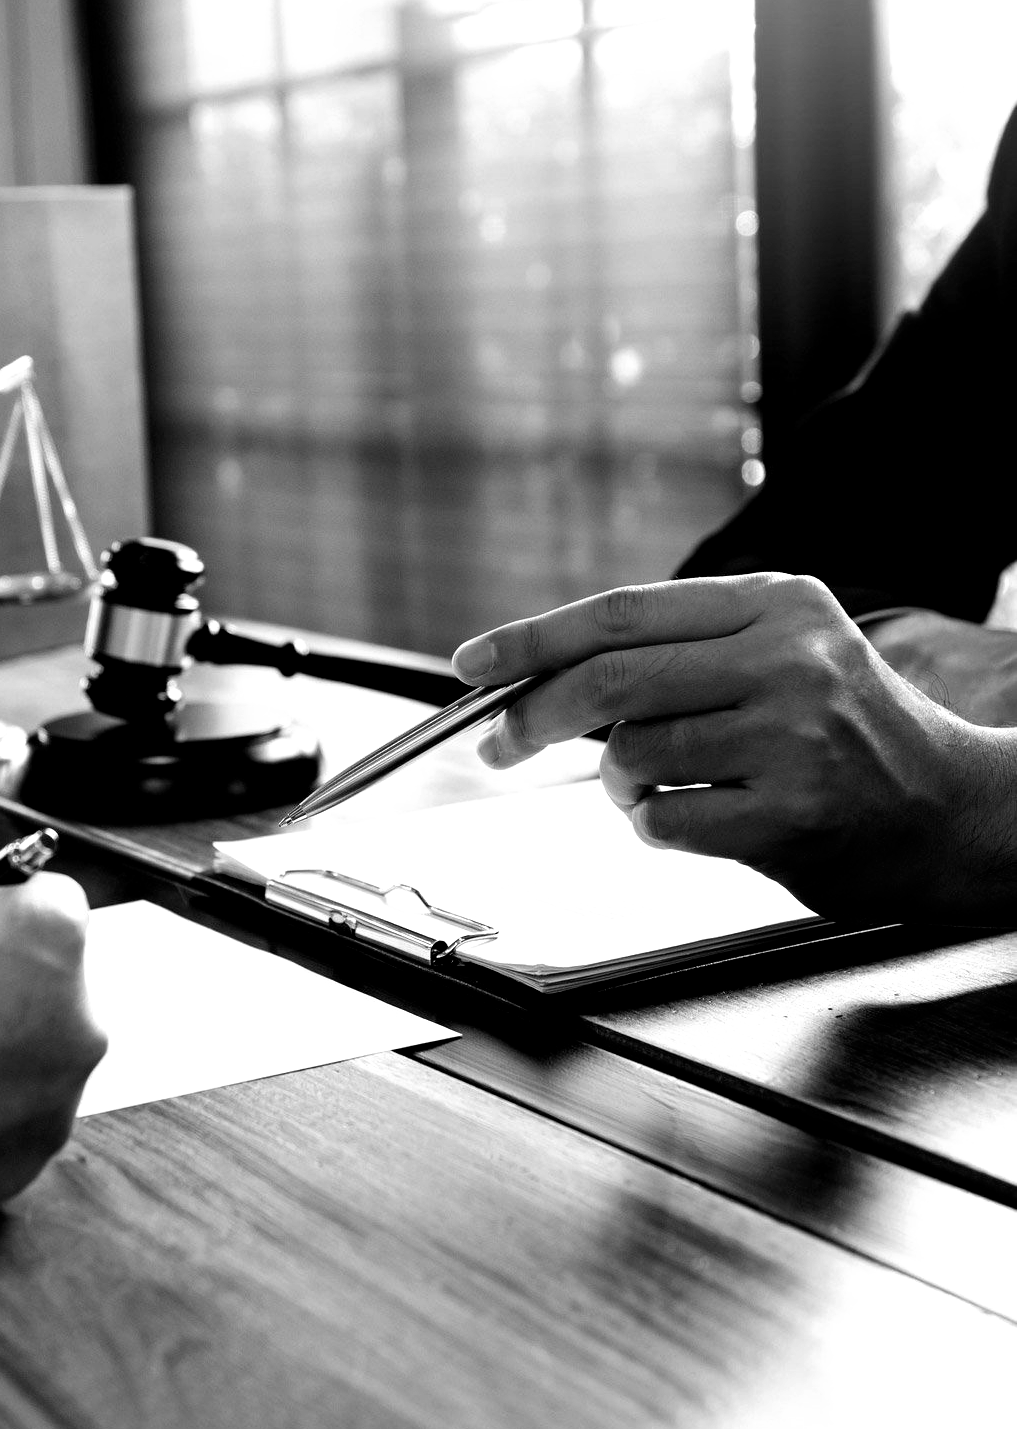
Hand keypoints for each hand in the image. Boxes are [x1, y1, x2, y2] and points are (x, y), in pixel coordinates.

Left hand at [452, 574, 1016, 921]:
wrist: (953, 808)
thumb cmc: (843, 732)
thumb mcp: (781, 653)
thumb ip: (679, 652)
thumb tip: (541, 676)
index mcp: (775, 603)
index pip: (623, 613)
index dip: (534, 639)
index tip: (475, 663)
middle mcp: (786, 658)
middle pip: (611, 680)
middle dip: (532, 716)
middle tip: (499, 743)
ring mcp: (792, 736)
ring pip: (631, 757)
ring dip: (619, 783)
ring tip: (664, 783)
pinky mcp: (791, 812)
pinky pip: (661, 821)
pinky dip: (654, 825)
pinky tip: (700, 817)